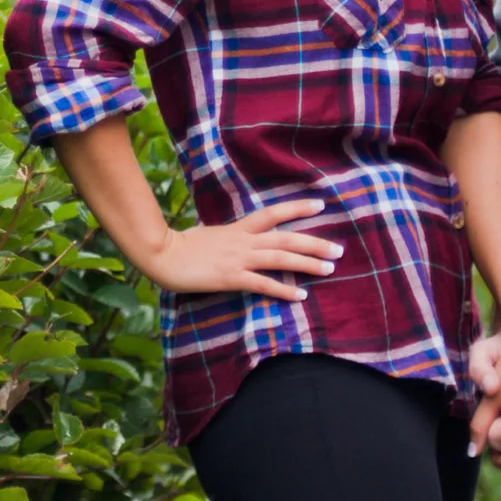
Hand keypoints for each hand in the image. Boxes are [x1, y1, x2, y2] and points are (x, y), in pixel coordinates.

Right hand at [139, 197, 338, 297]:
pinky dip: (283, 289)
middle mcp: (243, 241)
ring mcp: (238, 259)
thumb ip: (228, 237)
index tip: (320, 204)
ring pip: (280, 258)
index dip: (297, 208)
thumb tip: (238, 238)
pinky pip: (263, 284)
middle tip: (339, 249)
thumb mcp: (209, 235)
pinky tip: (300, 295)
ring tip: (329, 268)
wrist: (161, 255)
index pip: (273, 213)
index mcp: (238, 229)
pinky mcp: (231, 277)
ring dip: (307, 263)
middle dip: (315, 243)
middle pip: (286, 237)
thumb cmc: (181, 246)